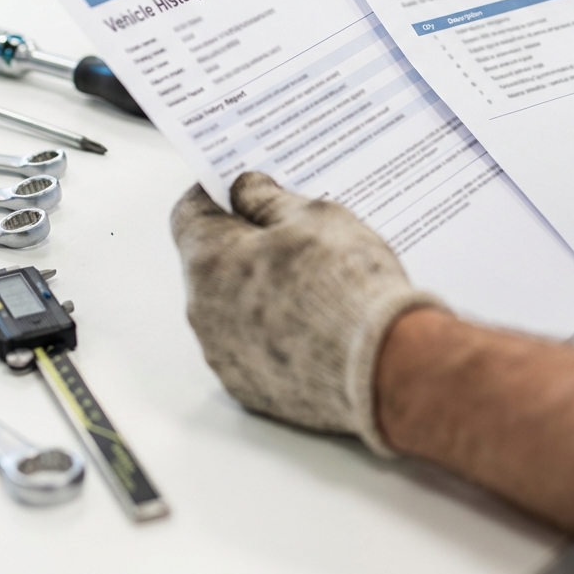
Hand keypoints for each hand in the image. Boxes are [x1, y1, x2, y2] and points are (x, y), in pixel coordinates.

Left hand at [170, 172, 442, 454]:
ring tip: (314, 277)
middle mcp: (205, 315)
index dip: (216, 192)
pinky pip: (255, 347)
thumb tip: (246, 190)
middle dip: (245, 242)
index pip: (190, 214)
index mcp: (210, 263)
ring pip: (233, 308)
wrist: (383, 365)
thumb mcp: (313, 217)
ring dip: (260, 288)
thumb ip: (268, 199)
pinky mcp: (252, 389)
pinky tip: (317, 319)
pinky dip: (276, 330)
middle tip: (290, 228)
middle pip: (213, 263)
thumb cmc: (347, 284)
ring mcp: (227, 357)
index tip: (239, 184)